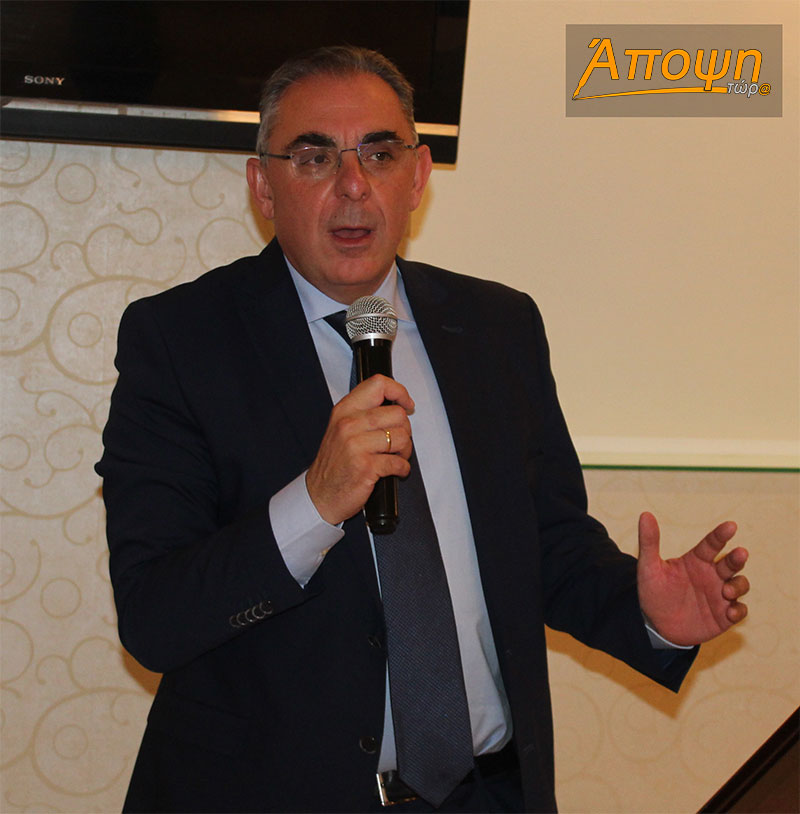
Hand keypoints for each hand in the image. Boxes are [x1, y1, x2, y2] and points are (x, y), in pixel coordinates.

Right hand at [306, 374, 413, 524]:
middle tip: (398, 440)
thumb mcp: (340, 429)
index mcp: (344, 411)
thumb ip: (363, 413)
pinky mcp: (366, 467)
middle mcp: (349, 425)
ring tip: (395, 456)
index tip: (406, 403)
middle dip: (405, 430)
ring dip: (405, 451)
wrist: (320, 495)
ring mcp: (357, 446)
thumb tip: (396, 405)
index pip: (377, 384)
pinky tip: (395, 470)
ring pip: (401, 438)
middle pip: (397, 414)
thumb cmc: (334, 464)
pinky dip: (402, 469)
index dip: (399, 391)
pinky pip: (399, 462)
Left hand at [637, 512, 748, 645]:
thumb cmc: (653, 592)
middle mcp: (712, 575)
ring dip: (738, 585)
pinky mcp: (724, 615)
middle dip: (737, 558)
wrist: (655, 624)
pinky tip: (729, 612)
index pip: (711, 544)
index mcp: (696, 560)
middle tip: (740, 553)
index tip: (731, 525)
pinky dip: (738, 610)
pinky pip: (739, 611)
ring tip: (726, 591)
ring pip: (740, 584)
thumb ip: (649, 542)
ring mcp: (720, 595)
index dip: (721, 535)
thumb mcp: (649, 567)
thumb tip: (645, 514)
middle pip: (731, 562)